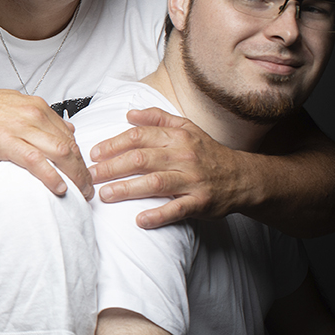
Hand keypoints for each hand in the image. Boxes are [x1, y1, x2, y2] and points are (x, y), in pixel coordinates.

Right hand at [0, 88, 92, 199]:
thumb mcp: (11, 106)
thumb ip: (37, 117)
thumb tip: (64, 127)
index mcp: (35, 105)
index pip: (69, 134)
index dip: (80, 156)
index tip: (84, 172)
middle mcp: (32, 113)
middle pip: (70, 145)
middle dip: (83, 170)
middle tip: (88, 188)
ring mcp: (19, 127)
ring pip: (60, 153)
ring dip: (74, 176)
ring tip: (80, 193)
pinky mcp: (5, 142)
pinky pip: (36, 161)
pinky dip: (51, 176)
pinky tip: (59, 188)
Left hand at [88, 107, 242, 228]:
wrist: (244, 177)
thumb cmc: (207, 153)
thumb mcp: (187, 128)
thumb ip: (158, 118)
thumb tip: (130, 114)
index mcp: (178, 137)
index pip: (139, 137)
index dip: (113, 144)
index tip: (94, 153)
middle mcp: (184, 156)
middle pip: (141, 159)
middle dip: (112, 167)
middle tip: (91, 175)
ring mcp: (193, 180)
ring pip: (155, 183)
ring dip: (127, 189)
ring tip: (105, 194)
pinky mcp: (201, 202)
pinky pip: (177, 209)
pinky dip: (158, 215)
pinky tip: (140, 220)